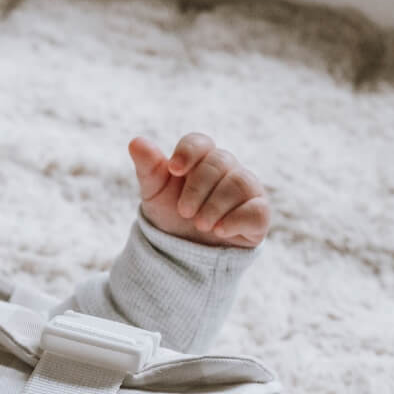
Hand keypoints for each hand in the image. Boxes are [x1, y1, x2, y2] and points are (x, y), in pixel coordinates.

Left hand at [128, 132, 269, 247]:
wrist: (183, 252)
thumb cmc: (171, 215)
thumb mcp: (154, 193)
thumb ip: (148, 168)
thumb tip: (135, 141)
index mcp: (201, 160)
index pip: (200, 143)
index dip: (188, 152)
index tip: (174, 170)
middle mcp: (227, 169)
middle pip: (219, 162)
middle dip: (197, 188)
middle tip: (184, 212)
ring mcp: (246, 190)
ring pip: (238, 183)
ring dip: (215, 206)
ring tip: (201, 225)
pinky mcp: (258, 214)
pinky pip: (256, 210)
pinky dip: (236, 220)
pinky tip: (220, 231)